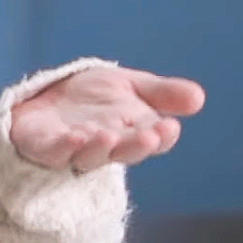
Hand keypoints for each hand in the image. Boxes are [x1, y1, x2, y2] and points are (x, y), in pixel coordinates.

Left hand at [9, 66, 204, 173]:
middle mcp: (106, 146)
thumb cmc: (93, 97)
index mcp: (132, 133)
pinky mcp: (44, 147)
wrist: (47, 94)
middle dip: (136, 145)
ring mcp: (74, 150)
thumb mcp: (130, 85)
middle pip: (124, 152)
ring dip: (100, 148)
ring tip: (109, 137)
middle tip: (149, 137)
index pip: (153, 140)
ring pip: (89, 157)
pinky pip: (54, 153)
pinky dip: (63, 148)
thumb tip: (198, 97)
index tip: (170, 126)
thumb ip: (162, 93)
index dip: (161, 137)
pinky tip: (73, 139)